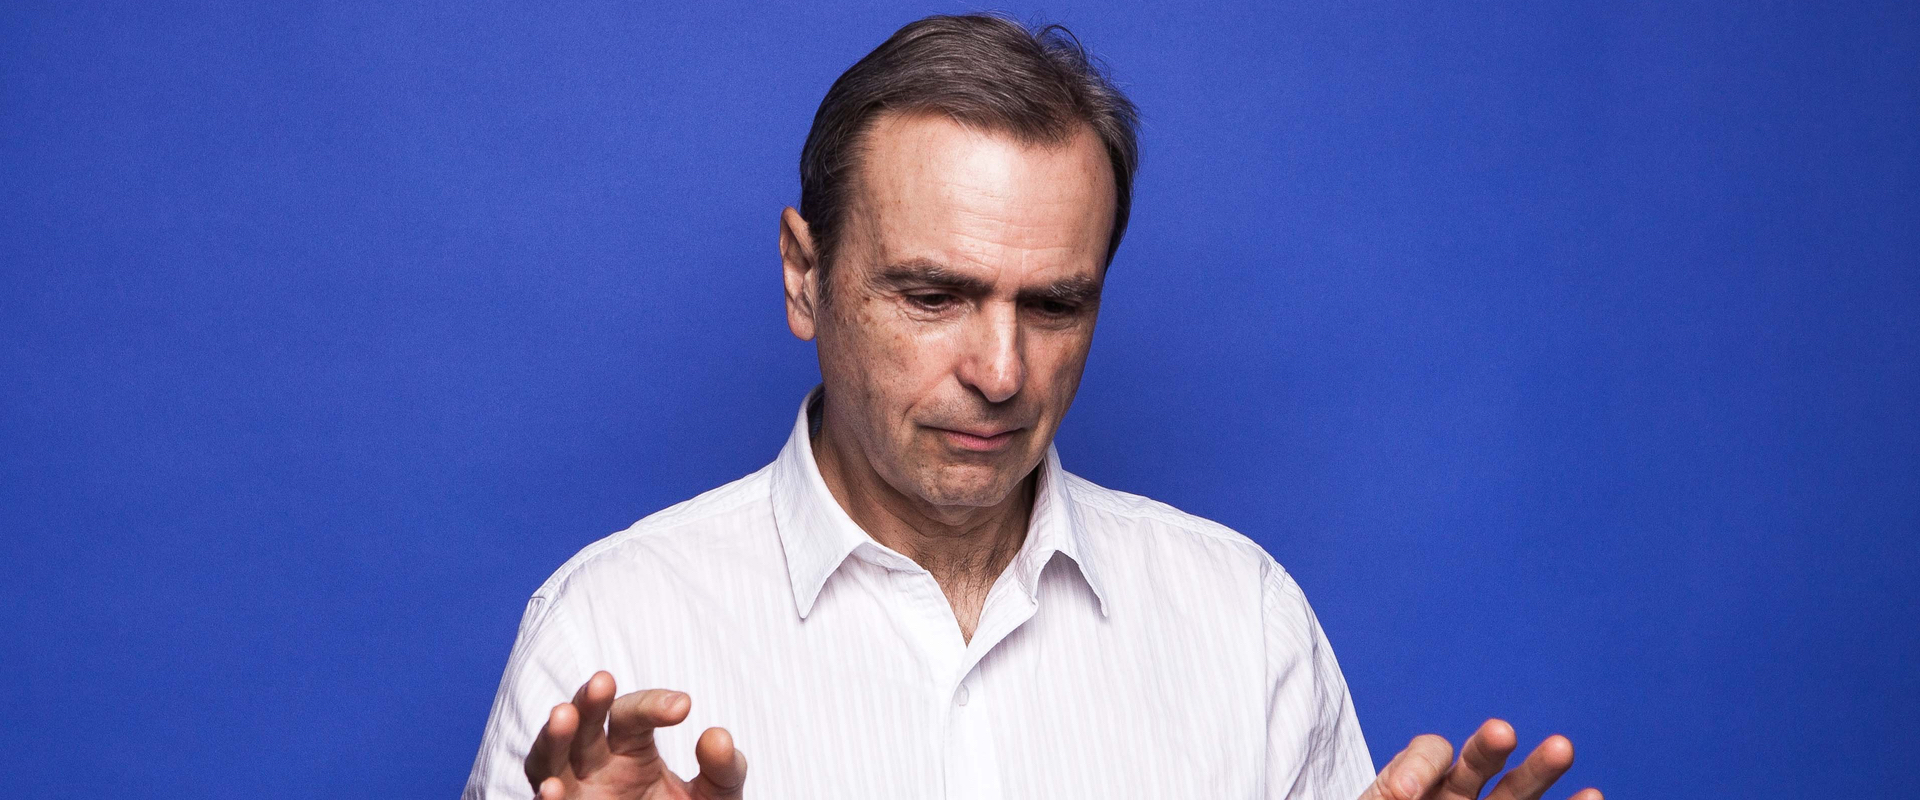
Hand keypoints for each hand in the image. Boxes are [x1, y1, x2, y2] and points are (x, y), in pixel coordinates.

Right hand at [524, 671, 746, 799]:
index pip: (632, 714)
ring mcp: (576, 793)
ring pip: (550, 759)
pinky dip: (545, 797)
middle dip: (589, 702)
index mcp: (631, 746)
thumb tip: (717, 737)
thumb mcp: (717, 795)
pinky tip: (553, 789)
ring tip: (563, 715)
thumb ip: (723, 769)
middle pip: (583, 725)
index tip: (684, 706)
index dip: (653, 705)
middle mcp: (596, 764)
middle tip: (603, 681)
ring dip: (554, 738)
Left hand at [1357, 719, 1597, 799]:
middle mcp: (1456, 798)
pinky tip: (1592, 796)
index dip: (1420, 765)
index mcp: (1419, 786)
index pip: (1431, 752)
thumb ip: (1392, 793)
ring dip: (1538, 771)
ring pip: (1515, 793)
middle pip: (1479, 764)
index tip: (1405, 795)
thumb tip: (1406, 790)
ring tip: (1561, 749)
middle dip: (1491, 747)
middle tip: (1501, 732)